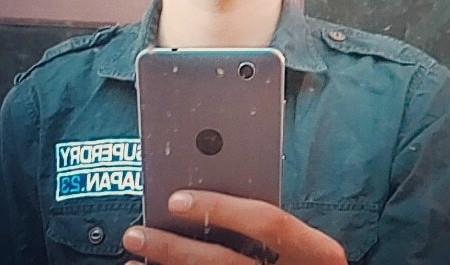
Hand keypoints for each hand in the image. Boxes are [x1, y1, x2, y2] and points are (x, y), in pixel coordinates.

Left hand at [123, 190, 346, 263]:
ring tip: (132, 259)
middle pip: (226, 263)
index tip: (175, 199)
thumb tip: (206, 192)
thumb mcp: (301, 239)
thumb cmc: (307, 260)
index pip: (268, 223)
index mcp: (317, 252)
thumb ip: (267, 220)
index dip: (223, 208)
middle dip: (175, 249)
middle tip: (136, 233)